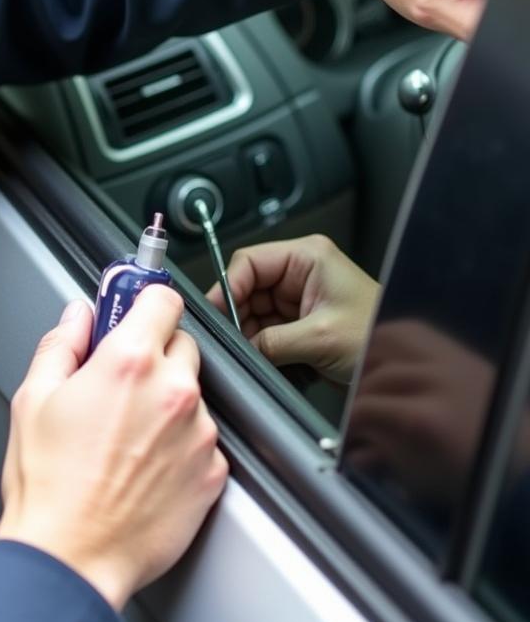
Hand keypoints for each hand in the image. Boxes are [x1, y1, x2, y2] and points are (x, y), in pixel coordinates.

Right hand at [0, 286, 227, 609]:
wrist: (71, 558)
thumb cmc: (49, 487)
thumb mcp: (33, 398)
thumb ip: (61, 343)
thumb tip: (76, 317)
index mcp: (128, 363)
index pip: (163, 298)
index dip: (145, 300)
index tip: (136, 306)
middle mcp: (173, 392)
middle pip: (181, 344)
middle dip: (154, 354)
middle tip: (120, 381)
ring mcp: (199, 434)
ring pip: (194, 393)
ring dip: (169, 401)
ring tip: (126, 435)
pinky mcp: (213, 473)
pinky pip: (203, 438)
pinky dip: (181, 443)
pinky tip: (144, 464)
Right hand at [206, 234, 377, 382]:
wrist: (406, 364)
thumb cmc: (378, 335)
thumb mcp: (319, 337)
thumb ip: (271, 340)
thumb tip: (240, 346)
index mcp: (307, 257)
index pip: (249, 262)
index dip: (227, 287)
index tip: (215, 313)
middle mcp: (300, 273)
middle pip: (247, 287)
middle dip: (237, 315)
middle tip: (230, 340)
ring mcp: (300, 297)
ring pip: (254, 311)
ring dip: (249, 333)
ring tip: (248, 353)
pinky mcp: (300, 322)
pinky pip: (267, 329)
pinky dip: (261, 344)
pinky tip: (262, 358)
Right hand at [345, 320, 490, 506]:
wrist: (523, 451)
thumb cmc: (479, 475)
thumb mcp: (428, 479)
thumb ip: (384, 459)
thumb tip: (353, 453)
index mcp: (428, 418)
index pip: (366, 408)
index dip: (349, 424)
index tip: (345, 437)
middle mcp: (437, 379)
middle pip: (375, 377)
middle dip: (358, 399)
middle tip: (355, 417)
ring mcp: (450, 359)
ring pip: (388, 344)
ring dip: (368, 364)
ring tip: (364, 384)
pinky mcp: (458, 349)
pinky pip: (411, 332)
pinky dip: (389, 342)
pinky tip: (383, 358)